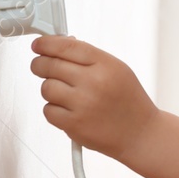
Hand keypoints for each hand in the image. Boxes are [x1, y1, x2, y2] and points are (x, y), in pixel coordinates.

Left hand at [31, 35, 159, 157]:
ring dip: (50, 89)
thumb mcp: (118, 70)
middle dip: (40, 64)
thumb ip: (89, 57)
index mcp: (106, 65)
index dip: (46, 43)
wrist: (140, 134)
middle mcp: (93, 82)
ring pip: (46, 88)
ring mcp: (82, 104)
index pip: (66, 46)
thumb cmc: (129, 101)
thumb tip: (59, 45)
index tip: (38, 45)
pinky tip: (69, 110)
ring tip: (66, 94)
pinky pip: (48, 110)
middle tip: (41, 67)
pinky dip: (54, 110)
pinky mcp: (74, 125)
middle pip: (49, 65)